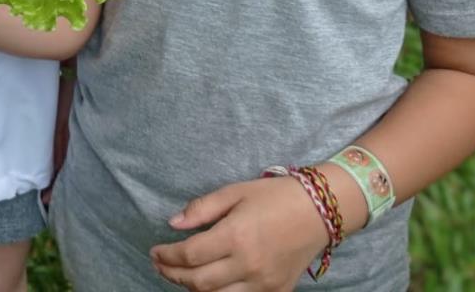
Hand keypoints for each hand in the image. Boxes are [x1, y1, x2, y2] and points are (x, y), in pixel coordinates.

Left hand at [149, 177, 328, 290]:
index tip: (154, 251)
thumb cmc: (275, 196)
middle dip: (173, 275)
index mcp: (236, 235)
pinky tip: (208, 285)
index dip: (167, 256)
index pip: (190, 255)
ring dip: (192, 289)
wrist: (319, 212)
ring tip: (180, 275)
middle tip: (160, 265)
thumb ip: (202, 209)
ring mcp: (264, 283)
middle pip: (198, 282)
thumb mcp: (235, 192)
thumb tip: (172, 223)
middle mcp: (249, 264)